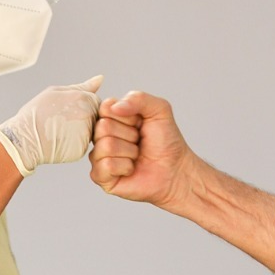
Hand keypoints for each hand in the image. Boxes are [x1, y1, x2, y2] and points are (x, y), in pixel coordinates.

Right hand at [0, 76, 102, 175]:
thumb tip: (100, 78)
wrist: (24, 139)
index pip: (95, 100)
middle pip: (96, 116)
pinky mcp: (82, 148)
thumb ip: (82, 86)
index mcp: (84, 98)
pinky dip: (75, 143)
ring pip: (91, 131)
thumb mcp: (57, 92)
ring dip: (81, 130)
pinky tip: (61, 140)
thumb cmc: (37, 113)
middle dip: (84, 118)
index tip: (68, 110)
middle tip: (63, 121)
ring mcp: (86, 133)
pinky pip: (84, 144)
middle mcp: (88, 115)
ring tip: (60, 130)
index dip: (81, 105)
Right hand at [89, 91, 192, 208]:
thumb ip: (138, 98)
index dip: (127, 116)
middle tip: (140, 141)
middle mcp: (102, 135)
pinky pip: (106, 165)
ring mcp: (99, 156)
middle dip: (129, 134)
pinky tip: (131, 169)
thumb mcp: (159, 109)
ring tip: (137, 155)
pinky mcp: (101, 176)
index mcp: (112, 117)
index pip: (105, 107)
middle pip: (103, 127)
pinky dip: (125, 167)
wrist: (175, 169)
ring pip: (106, 146)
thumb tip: (115, 107)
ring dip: (129, 151)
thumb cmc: (166, 140)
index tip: (139, 123)